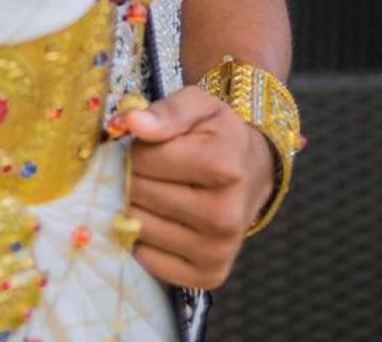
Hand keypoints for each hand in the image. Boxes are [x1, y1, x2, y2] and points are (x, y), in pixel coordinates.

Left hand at [109, 86, 278, 290]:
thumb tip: (130, 122)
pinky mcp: (210, 275)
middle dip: (131, 176)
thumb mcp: (197, 106)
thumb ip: (165, 111)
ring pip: (140, 227)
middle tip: (145, 169)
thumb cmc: (217, 135)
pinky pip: (152, 262)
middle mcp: (224, 215)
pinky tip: (160, 220)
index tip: (145, 145)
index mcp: (223, 166)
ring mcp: (218, 250)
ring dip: (134, 207)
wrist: (251, 174)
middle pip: (139, 194)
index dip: (134, 148)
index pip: (143, 160)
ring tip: (153, 191)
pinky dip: (144, 240)